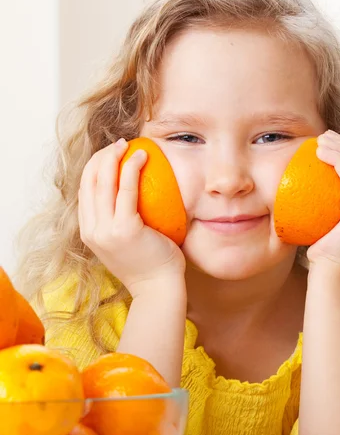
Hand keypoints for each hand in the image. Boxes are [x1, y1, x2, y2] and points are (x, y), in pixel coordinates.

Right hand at [78, 138, 185, 297]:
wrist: (158, 289)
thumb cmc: (150, 265)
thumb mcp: (125, 244)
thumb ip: (117, 224)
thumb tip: (126, 200)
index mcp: (89, 233)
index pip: (85, 191)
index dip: (94, 167)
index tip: (111, 155)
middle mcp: (92, 230)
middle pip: (89, 181)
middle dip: (102, 156)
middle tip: (120, 145)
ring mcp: (106, 230)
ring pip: (104, 181)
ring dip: (115, 156)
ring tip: (130, 145)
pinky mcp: (124, 228)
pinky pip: (126, 189)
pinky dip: (132, 167)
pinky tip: (143, 156)